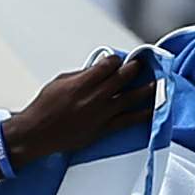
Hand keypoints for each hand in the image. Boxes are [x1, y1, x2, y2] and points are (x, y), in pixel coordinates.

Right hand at [4, 49, 156, 162]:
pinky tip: (152, 109)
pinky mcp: (103, 130)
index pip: (108, 65)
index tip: (120, 59)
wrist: (37, 134)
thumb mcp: (60, 82)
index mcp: (82, 83)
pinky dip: (142, 114)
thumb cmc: (44, 107)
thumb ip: (82, 75)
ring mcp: (100, 115)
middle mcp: (94, 98)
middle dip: (134, 69)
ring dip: (145, 89)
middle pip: (122, 79)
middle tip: (142, 65)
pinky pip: (128, 121)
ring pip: (129, 99)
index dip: (116, 60)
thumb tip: (98, 68)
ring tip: (157, 83)